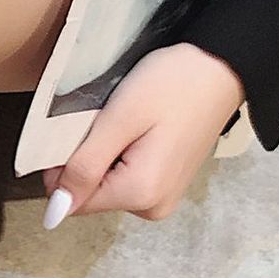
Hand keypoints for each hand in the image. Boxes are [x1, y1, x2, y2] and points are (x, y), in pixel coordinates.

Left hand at [42, 43, 246, 225]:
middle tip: (111, 120)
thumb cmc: (174, 85)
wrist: (223, 67)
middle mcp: (153, 206)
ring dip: (105, 154)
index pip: (72, 200)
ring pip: (107, 184)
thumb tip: (55, 210)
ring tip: (129, 122)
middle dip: (89, 158)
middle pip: (91, 193)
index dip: (64, 166)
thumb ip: (85, 167)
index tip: (83, 129)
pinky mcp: (167, 184)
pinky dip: (122, 153)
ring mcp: (163, 197)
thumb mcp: (120, 120)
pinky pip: (127, 177)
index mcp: (140, 195)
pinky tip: (139, 128)